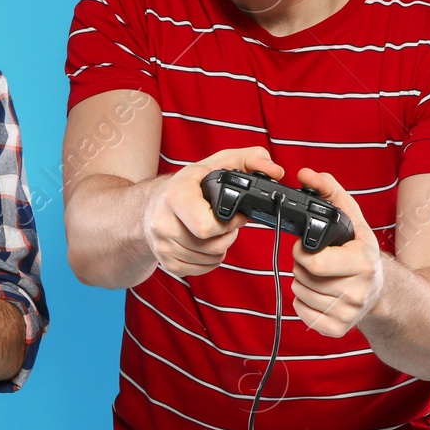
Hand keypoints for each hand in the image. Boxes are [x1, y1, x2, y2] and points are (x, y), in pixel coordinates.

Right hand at [143, 146, 282, 277]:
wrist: (153, 201)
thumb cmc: (192, 183)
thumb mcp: (222, 162)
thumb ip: (253, 159)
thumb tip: (275, 171)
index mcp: (176, 195)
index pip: (206, 226)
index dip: (229, 223)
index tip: (233, 214)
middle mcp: (162, 221)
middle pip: (210, 246)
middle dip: (226, 235)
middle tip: (225, 222)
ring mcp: (161, 244)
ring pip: (207, 259)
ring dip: (219, 248)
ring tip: (215, 231)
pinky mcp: (164, 261)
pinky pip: (199, 270)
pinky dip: (209, 259)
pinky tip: (205, 243)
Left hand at [289, 169, 381, 336]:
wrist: (380, 288)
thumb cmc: (359, 249)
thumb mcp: (350, 216)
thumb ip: (328, 191)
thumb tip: (305, 174)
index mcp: (363, 262)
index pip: (314, 263)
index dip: (302, 252)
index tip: (307, 246)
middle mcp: (358, 290)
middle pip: (303, 278)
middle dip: (301, 265)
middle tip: (313, 259)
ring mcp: (349, 312)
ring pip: (301, 294)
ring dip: (301, 282)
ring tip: (317, 274)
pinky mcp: (339, 328)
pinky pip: (304, 315)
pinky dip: (303, 303)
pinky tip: (317, 292)